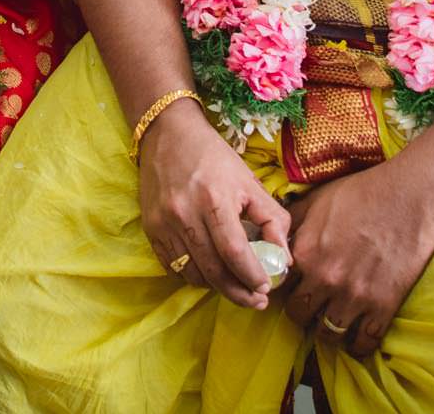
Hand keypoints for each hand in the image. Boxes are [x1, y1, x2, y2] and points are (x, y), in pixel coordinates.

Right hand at [137, 100, 290, 309]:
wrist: (167, 133)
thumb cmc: (214, 157)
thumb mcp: (250, 182)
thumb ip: (273, 220)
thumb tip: (283, 261)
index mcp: (214, 198)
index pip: (234, 251)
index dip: (251, 276)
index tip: (266, 289)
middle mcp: (184, 213)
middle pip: (213, 269)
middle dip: (238, 292)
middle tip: (256, 300)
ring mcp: (163, 222)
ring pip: (192, 273)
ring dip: (216, 286)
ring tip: (234, 285)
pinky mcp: (150, 228)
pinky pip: (173, 266)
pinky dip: (193, 275)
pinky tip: (208, 271)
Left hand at [278, 162, 433, 357]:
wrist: (409, 199)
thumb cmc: (360, 194)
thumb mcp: (315, 201)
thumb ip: (291, 224)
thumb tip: (272, 236)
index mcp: (305, 254)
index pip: (278, 286)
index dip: (282, 288)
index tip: (290, 288)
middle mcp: (325, 280)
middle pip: (299, 315)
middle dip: (300, 313)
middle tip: (309, 308)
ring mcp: (355, 297)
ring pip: (327, 334)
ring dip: (326, 331)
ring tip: (329, 324)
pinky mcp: (383, 307)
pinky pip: (363, 343)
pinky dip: (357, 345)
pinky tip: (355, 338)